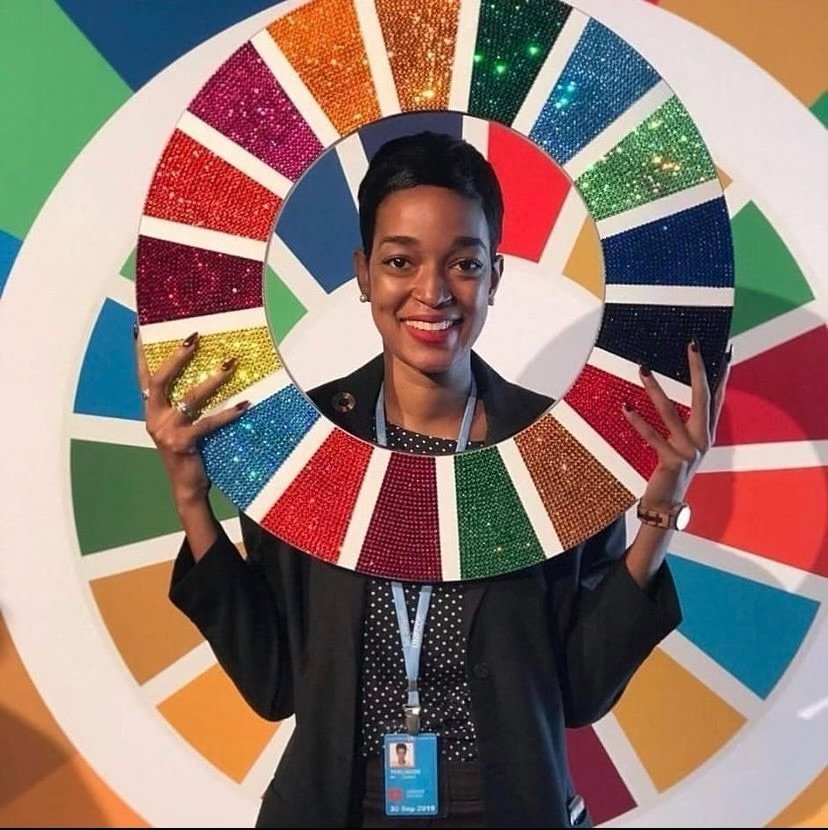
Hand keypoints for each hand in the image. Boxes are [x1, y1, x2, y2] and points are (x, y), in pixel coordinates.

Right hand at [135, 328, 248, 508]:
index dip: (141, 352)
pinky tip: (245, 404)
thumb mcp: (179, 424)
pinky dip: (229, 412)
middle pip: (160, 380)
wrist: (186, 485)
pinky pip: (209, 422)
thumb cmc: (187, 450)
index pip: (144, 375)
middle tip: (194, 336)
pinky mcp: (183, 442)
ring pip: (189, 398)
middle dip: (176, 356)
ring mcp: (167, 430)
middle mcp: (153, 417)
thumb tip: (205, 372)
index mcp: (151, 410)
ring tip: (230, 364)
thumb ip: (181, 403)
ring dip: (212, 379)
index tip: (140, 327)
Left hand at [624, 341, 730, 511]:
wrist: (667, 508)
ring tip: (643, 368)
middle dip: (697, 369)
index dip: (721, 375)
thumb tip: (670, 399)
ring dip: (656, 388)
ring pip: (671, 413)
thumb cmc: (671, 473)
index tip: (725, 351)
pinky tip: (625, 406)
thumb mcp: (681, 447)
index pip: (717, 398)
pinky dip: (637, 420)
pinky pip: (652, 436)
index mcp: (706, 434)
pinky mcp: (671, 461)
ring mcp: (688, 451)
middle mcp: (702, 440)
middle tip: (692, 345)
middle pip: (702, 397)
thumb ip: (682, 425)